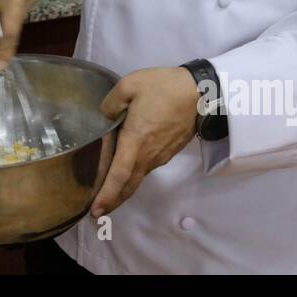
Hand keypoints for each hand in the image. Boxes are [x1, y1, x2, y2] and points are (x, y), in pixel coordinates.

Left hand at [90, 67, 200, 217]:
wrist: (201, 92)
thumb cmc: (164, 87)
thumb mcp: (130, 85)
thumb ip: (110, 102)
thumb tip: (103, 115)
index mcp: (136, 140)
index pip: (119, 175)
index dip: (107, 194)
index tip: (95, 210)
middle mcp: (148, 154)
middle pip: (128, 185)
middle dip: (113, 201)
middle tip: (97, 212)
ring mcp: (160, 155)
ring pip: (138, 178)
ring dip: (123, 190)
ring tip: (108, 194)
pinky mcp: (169, 152)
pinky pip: (147, 169)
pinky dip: (134, 177)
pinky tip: (126, 172)